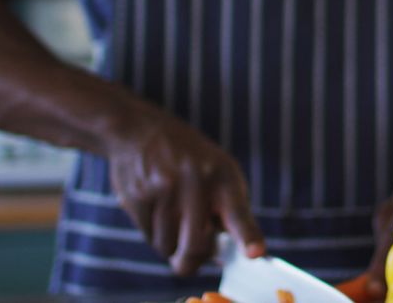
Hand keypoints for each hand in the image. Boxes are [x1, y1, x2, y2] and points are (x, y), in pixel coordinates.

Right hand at [107, 111, 264, 275]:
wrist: (140, 131)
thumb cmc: (189, 161)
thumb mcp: (218, 171)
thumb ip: (226, 210)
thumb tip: (222, 256)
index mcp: (224, 176)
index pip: (239, 213)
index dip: (247, 236)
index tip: (256, 253)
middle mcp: (196, 181)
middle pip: (195, 246)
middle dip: (193, 261)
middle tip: (190, 260)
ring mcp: (164, 189)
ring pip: (168, 247)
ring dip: (171, 244)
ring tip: (172, 218)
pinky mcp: (137, 196)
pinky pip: (148, 237)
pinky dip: (153, 233)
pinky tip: (155, 210)